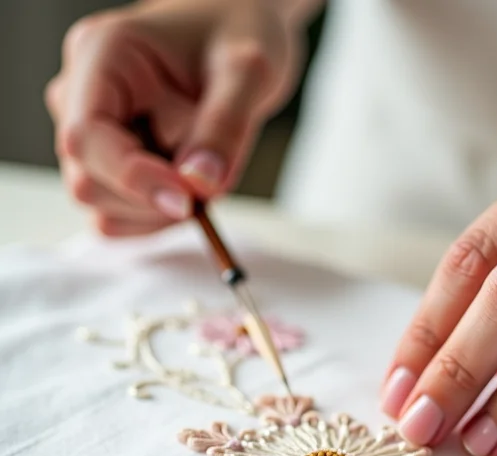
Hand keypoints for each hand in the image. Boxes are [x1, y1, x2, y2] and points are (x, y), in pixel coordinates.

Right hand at [46, 0, 301, 235]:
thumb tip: (199, 185)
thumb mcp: (249, 71)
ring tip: (204, 177)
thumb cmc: (239, 33)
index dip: (133, 180)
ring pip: (101, 205)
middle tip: (210, 187)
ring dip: (158, 214)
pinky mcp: (111, 162)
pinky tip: (190, 191)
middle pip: (87, 182)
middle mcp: (85, 95)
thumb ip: (225, 126)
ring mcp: (95, 133)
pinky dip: (156, 220)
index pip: (87, 137)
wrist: (239, 37)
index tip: (188, 200)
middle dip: (152, 202)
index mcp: (104, 57)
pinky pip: (117, 214)